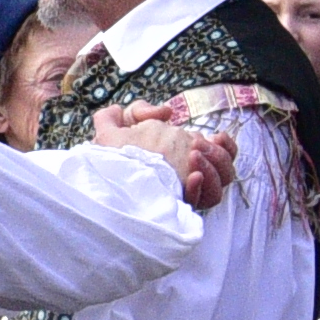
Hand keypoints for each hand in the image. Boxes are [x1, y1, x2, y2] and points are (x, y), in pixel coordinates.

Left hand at [92, 104, 239, 210]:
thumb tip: (166, 111)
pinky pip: (201, 203)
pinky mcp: (176, 208)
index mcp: (181, 160)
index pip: (220, 156)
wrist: (95, 179)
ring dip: (211, 170)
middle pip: (224, 173)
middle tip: (197, 150)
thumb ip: (141, 111)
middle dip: (218, 158)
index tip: (217, 136)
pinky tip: (192, 177)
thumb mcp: (119, 127)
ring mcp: (182, 195)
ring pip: (217, 188)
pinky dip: (200, 189)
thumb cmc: (106, 156)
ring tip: (192, 158)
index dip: (225, 146)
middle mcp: (186, 179)